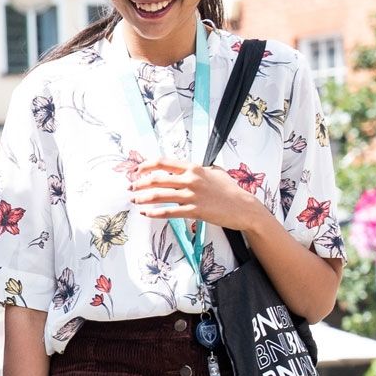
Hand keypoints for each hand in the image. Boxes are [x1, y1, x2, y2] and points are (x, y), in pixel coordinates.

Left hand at [129, 160, 265, 231]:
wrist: (245, 207)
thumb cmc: (230, 191)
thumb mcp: (215, 173)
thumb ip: (199, 170)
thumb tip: (187, 168)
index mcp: (194, 168)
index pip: (164, 162)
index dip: (147, 165)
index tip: (137, 170)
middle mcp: (191, 179)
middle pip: (157, 179)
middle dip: (139, 183)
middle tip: (130, 187)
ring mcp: (192, 195)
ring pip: (160, 196)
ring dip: (143, 198)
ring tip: (134, 200)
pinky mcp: (195, 211)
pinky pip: (169, 212)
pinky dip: (154, 213)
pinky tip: (146, 213)